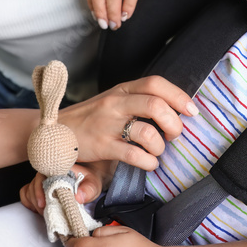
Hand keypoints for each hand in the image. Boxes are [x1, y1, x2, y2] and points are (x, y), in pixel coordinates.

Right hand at [19, 161, 114, 213]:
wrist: (88, 181)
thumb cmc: (89, 181)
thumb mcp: (93, 185)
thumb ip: (88, 190)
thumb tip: (78, 197)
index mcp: (59, 168)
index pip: (42, 176)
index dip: (40, 190)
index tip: (43, 203)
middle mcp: (48, 173)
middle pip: (33, 185)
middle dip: (37, 200)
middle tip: (45, 212)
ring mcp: (42, 180)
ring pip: (29, 190)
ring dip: (34, 202)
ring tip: (44, 212)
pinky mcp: (39, 188)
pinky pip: (26, 193)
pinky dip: (29, 202)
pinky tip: (37, 208)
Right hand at [59, 75, 197, 171]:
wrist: (55, 130)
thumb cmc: (91, 117)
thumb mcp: (114, 101)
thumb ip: (139, 101)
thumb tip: (175, 109)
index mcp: (122, 90)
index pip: (155, 83)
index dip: (178, 96)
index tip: (191, 110)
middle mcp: (116, 104)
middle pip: (155, 105)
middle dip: (174, 122)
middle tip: (175, 134)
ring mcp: (108, 125)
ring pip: (147, 131)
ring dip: (160, 145)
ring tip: (157, 151)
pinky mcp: (101, 146)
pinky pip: (133, 155)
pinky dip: (148, 162)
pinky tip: (148, 163)